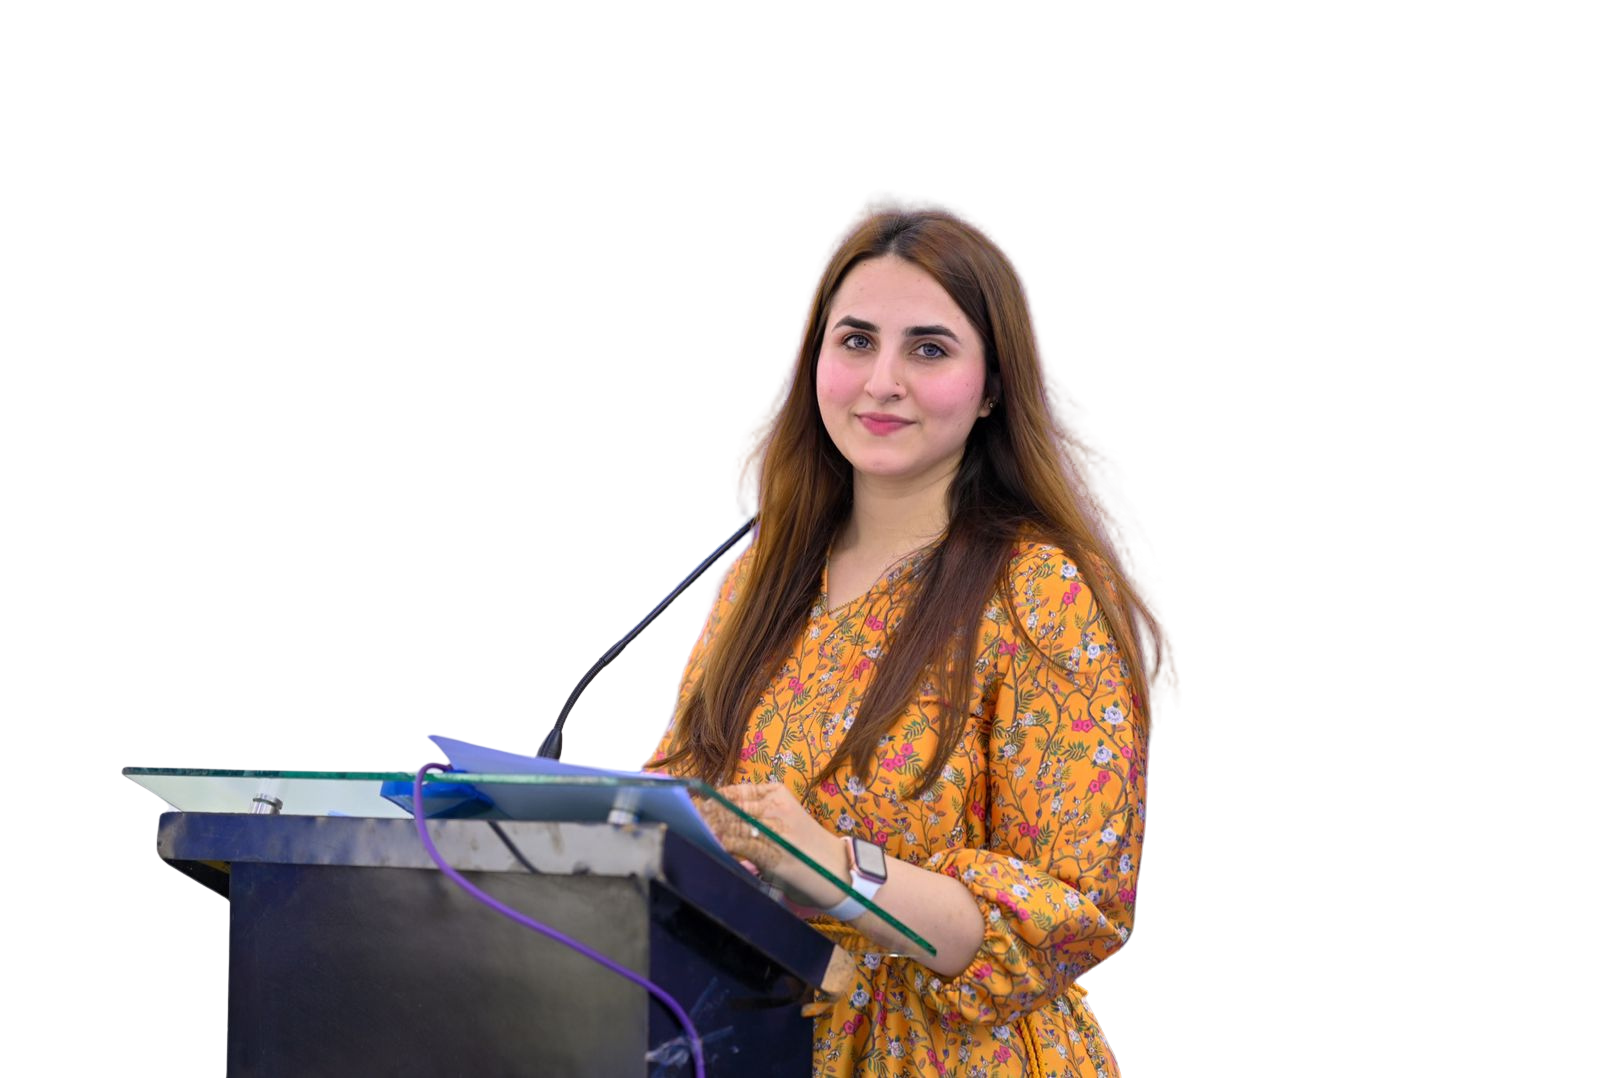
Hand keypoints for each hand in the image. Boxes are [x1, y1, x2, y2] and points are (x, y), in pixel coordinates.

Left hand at [696, 782, 845, 906]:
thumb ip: (757, 812)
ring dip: (710, 829)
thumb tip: (719, 817)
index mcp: (777, 793)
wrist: (837, 868)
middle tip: (687, 820)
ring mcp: (775, 829)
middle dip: (706, 814)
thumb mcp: (785, 816)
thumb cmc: (806, 845)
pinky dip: (724, 845)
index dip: (711, 799)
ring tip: (693, 831)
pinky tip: (712, 846)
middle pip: (730, 807)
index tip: (694, 805)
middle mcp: (776, 806)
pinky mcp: (774, 852)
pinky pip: (742, 846)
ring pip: (733, 824)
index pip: (735, 791)